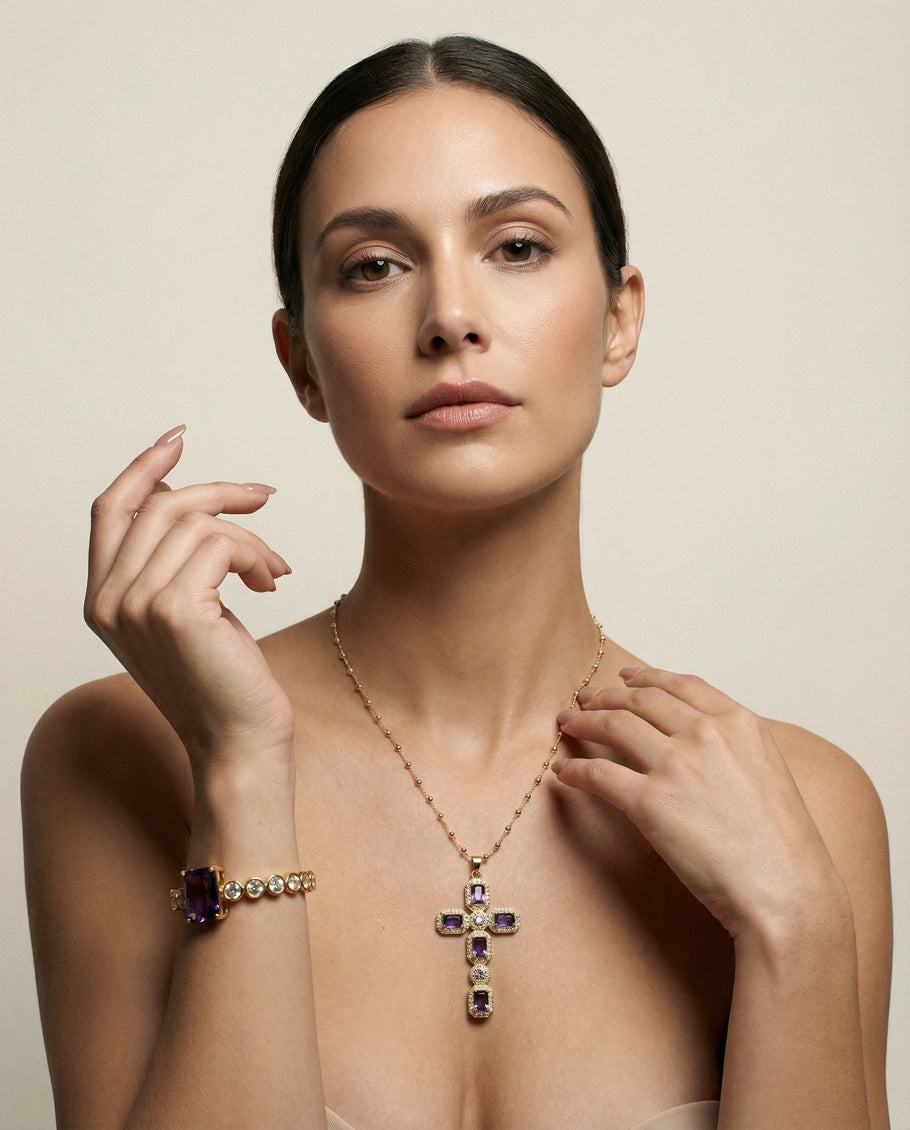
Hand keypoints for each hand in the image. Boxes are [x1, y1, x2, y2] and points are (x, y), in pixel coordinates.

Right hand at [84, 426, 294, 776]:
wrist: (239, 740)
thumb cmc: (222, 679)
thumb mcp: (186, 611)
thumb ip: (171, 561)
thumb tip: (190, 500)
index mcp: (102, 600)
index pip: (109, 510)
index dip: (142, 468)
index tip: (178, 440)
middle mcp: (108, 601)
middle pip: (161, 506)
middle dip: (221, 493)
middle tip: (263, 497)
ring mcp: (137, 605)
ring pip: (197, 522)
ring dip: (249, 536)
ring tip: (273, 568)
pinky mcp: (175, 610)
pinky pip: (220, 544)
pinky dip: (255, 554)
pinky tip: (271, 581)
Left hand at [552, 666, 840, 939]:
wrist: (787, 891)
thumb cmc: (784, 848)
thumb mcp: (771, 772)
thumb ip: (735, 748)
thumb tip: (702, 743)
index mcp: (739, 723)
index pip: (681, 685)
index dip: (647, 676)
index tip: (625, 676)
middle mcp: (705, 733)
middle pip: (640, 700)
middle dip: (607, 696)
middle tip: (587, 699)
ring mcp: (675, 765)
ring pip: (613, 726)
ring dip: (583, 720)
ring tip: (567, 723)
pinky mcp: (650, 802)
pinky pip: (598, 774)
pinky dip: (576, 770)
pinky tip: (564, 773)